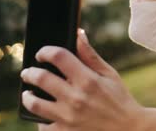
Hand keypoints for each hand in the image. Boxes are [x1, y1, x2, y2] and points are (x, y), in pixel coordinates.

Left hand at [20, 28, 147, 130]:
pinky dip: (39, 120)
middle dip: (30, 72)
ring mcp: (68, 117)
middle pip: (41, 78)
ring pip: (34, 104)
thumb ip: (90, 55)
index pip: (59, 56)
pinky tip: (42, 114)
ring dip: (27, 96)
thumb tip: (78, 34)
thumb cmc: (119, 99)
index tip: (42, 53)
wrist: (128, 129)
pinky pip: (42, 125)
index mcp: (88, 79)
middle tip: (28, 72)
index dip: (46, 51)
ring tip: (28, 93)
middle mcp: (76, 98)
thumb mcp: (109, 74)